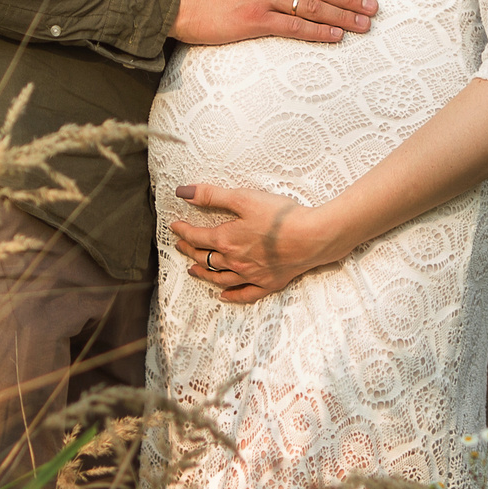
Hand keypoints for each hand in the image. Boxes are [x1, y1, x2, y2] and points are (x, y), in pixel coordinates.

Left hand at [169, 183, 346, 302]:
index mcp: (226, 240)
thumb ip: (213, 195)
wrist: (312, 237)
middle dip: (190, 251)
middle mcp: (234, 261)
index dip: (183, 231)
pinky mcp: (268, 283)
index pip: (196, 237)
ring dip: (204, 273)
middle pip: (205, 258)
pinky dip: (232, 295)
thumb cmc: (281, 216)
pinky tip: (224, 296)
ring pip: (220, 278)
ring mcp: (251, 275)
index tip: (175, 227)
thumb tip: (183, 192)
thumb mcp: (244, 198)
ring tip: (193, 270)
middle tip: (181, 247)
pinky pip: (245, 293)